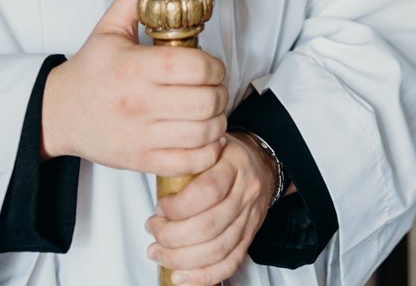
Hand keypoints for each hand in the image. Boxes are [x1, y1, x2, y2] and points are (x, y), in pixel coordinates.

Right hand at [42, 0, 227, 175]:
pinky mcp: (142, 160)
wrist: (57, 115)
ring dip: (218, 121)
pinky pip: (190, 162)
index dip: (215, 66)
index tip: (211, 66)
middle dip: (221, 92)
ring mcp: (141, 135)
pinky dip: (207, 151)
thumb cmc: (88, 72)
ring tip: (212, 111)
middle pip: (206, 101)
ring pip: (203, 133)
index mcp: (135, 68)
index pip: (196, 68)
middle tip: (215, 88)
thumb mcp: (108, 29)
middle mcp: (139, 103)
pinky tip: (204, 137)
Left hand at [145, 132, 277, 283]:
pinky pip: (229, 264)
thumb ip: (187, 155)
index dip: (178, 206)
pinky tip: (180, 277)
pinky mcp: (249, 238)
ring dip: (181, 258)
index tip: (160, 207)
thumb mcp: (208, 143)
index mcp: (234, 165)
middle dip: (172, 236)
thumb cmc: (227, 156)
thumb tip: (155, 169)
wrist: (262, 165)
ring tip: (158, 252)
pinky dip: (203, 276)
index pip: (208, 191)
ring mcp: (249, 218)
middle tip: (153, 230)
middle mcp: (246, 193)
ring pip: (217, 249)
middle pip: (209, 225)